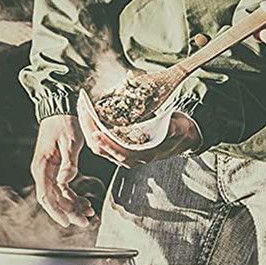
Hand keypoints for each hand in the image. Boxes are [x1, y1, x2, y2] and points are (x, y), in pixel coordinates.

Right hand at [31, 116, 94, 228]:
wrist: (59, 110)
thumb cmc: (63, 124)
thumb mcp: (70, 142)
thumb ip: (69, 163)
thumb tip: (65, 182)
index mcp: (42, 167)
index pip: (46, 196)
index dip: (56, 211)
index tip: (67, 221)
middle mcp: (43, 172)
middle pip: (53, 199)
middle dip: (69, 212)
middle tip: (84, 221)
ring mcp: (49, 172)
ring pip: (59, 196)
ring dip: (73, 206)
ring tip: (89, 213)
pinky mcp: (56, 170)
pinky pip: (63, 188)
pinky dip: (74, 196)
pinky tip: (86, 202)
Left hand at [77, 95, 201, 167]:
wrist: (183, 136)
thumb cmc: (180, 132)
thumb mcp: (180, 128)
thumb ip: (174, 128)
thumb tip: (172, 126)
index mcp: (143, 155)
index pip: (120, 153)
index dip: (108, 143)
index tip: (97, 131)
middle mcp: (130, 158)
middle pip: (103, 148)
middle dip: (90, 129)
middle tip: (83, 109)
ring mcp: (123, 153)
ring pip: (98, 145)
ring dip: (88, 126)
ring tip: (82, 106)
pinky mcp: (119, 147)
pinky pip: (100, 140)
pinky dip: (92, 126)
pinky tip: (88, 112)